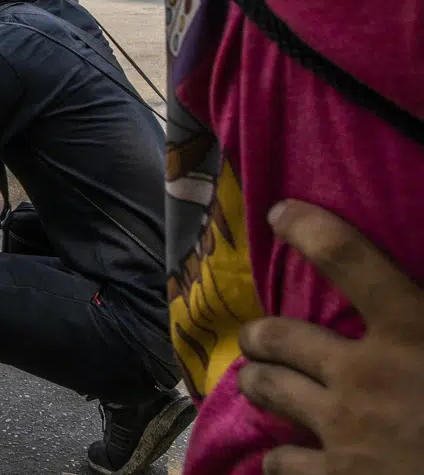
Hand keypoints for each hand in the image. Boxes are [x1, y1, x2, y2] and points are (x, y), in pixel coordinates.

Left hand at [237, 200, 423, 474]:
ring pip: (266, 388)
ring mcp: (343, 428)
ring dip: (258, 381)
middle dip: (261, 334)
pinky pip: (280, 462)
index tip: (281, 214)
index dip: (309, 229)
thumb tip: (417, 302)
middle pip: (279, 335)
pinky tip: (284, 458)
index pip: (349, 259)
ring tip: (256, 380)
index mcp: (414, 333)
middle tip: (258, 337)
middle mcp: (364, 374)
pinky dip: (279, 459)